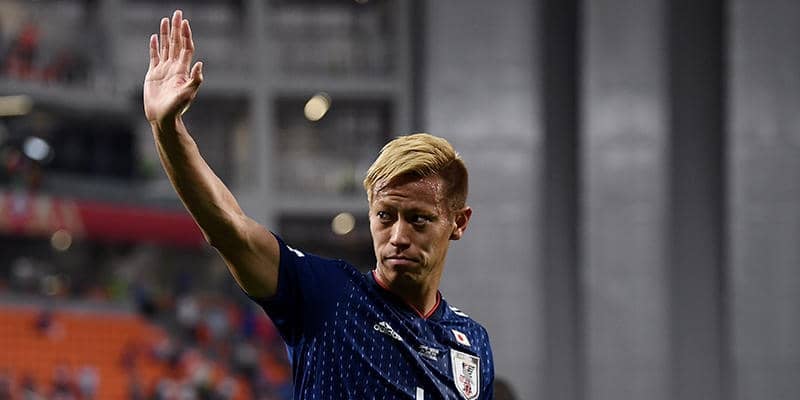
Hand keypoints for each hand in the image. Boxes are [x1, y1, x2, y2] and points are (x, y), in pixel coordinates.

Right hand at [144, 10, 202, 127]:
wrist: (163, 118)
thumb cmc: (177, 108)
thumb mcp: (188, 94)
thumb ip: (195, 79)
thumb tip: (200, 64)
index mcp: (183, 70)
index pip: (185, 48)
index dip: (185, 35)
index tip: (185, 22)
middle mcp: (174, 67)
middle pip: (175, 43)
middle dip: (176, 28)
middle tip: (177, 13)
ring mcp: (164, 70)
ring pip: (165, 47)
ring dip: (165, 34)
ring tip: (165, 20)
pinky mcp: (153, 74)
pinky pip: (154, 57)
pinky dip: (154, 46)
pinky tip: (154, 37)